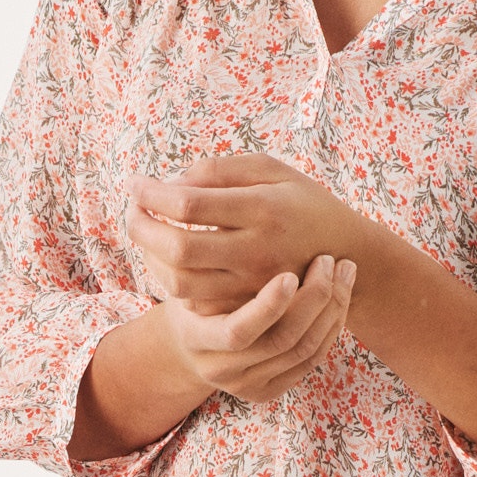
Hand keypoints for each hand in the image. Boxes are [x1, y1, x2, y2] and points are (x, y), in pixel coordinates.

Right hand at [72, 251, 354, 460]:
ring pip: (304, 349)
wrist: (193, 339)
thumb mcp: (182, 263)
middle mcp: (220, 367)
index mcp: (195, 335)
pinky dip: (333, 324)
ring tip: (342, 267)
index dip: (268, 306)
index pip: (238, 331)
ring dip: (332, 307)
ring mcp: (246, 382)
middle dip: (314, 299)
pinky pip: (313, 359)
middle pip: (282, 341)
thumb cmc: (192, 286)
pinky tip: (341, 292)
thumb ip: (193, 233)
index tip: (290, 274)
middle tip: (329, 260)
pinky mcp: (267, 390)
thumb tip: (193, 192)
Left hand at [127, 155, 379, 319]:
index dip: (152, 194)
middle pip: (179, 248)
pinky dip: (170, 278)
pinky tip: (165, 258)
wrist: (346, 254)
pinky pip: (195, 301)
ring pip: (180, 282)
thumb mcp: (271, 170)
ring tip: (144, 233)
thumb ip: (220, 171)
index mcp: (262, 208)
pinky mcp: (248, 305)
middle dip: (142, 228)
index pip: (189, 204)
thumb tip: (170, 184)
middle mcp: (257, 250)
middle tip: (131, 211)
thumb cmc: (300, 202)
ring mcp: (252, 284)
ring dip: (150, 258)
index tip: (135, 184)